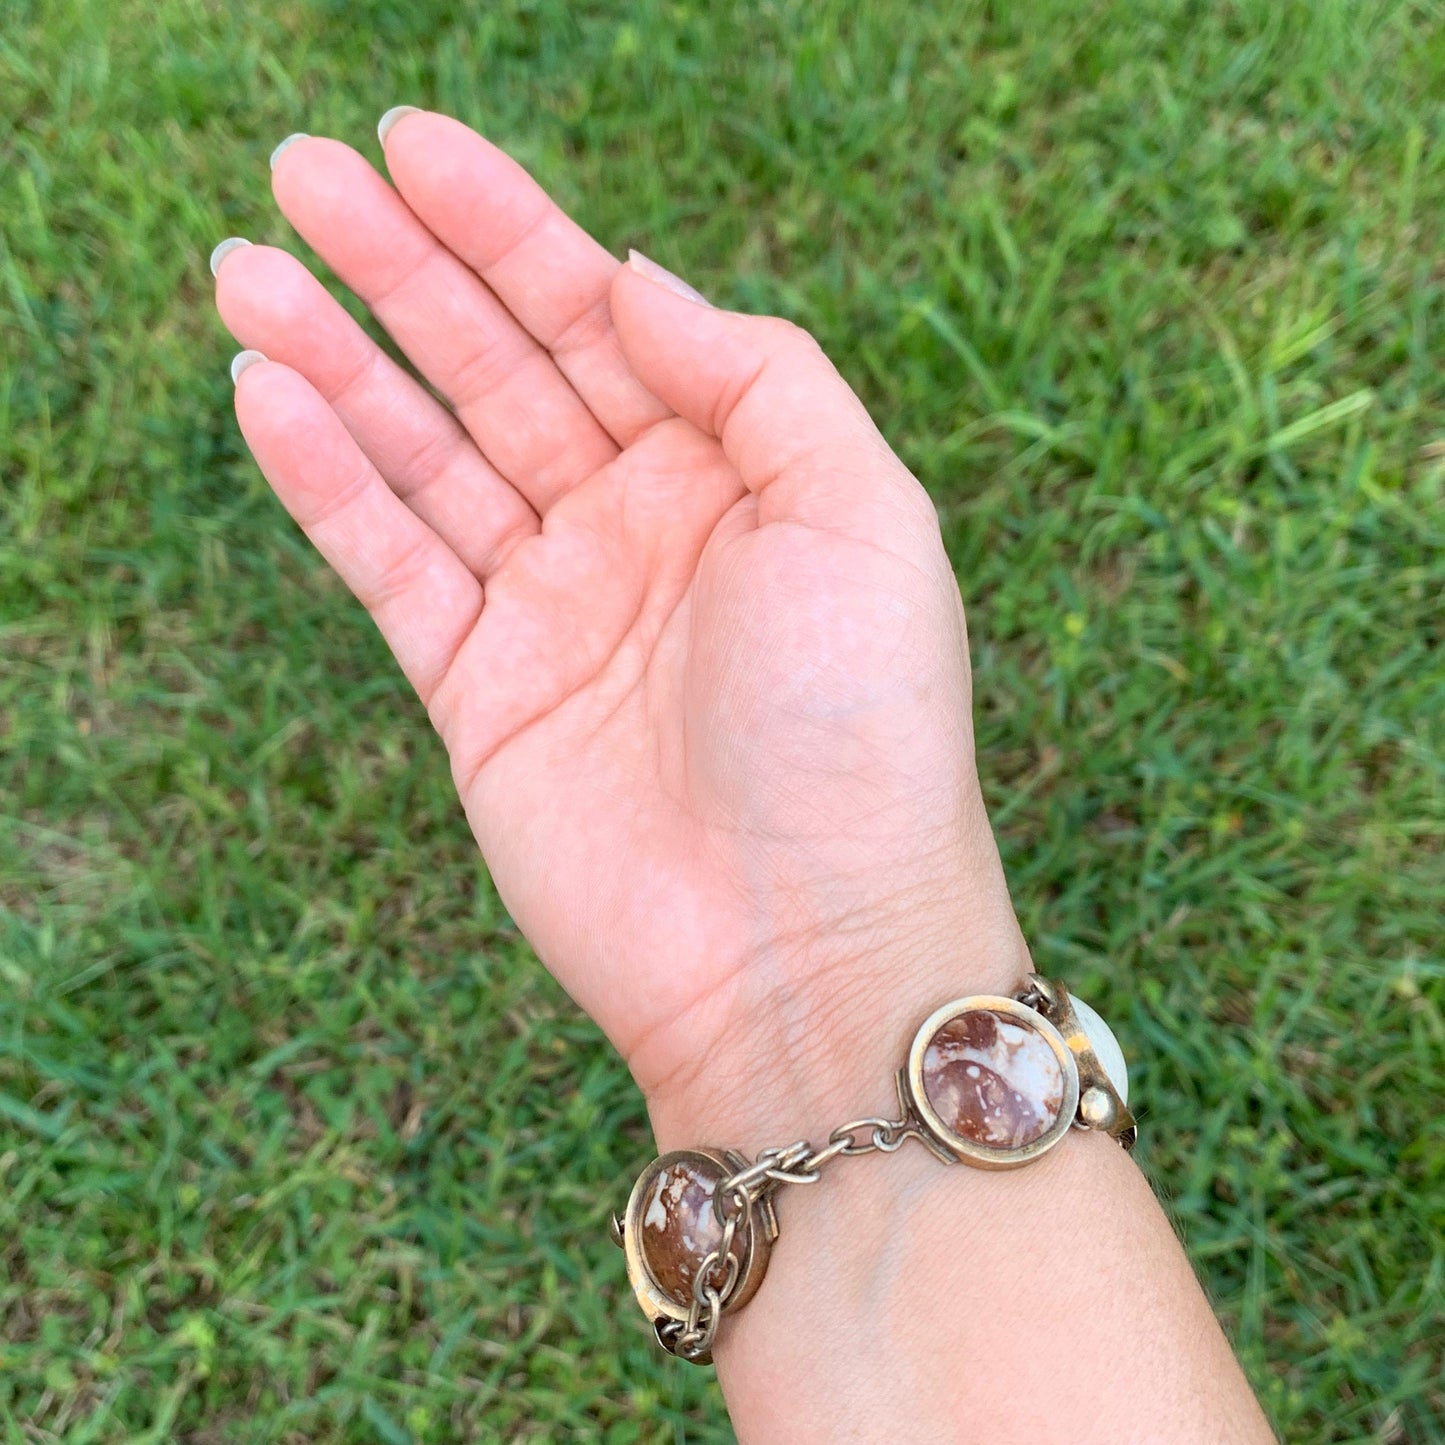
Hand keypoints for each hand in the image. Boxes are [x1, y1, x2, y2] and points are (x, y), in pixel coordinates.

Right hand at [215, 111, 1026, 1149]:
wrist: (806, 943)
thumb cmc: (862, 731)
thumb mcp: (862, 512)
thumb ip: (757, 376)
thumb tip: (635, 278)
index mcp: (730, 476)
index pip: (600, 319)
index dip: (507, 226)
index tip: (411, 142)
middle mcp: (636, 530)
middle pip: (497, 368)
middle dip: (401, 269)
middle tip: (298, 170)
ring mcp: (553, 611)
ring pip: (424, 455)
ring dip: (336, 361)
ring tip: (244, 267)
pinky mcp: (482, 695)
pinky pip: (390, 564)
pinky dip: (327, 483)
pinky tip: (269, 394)